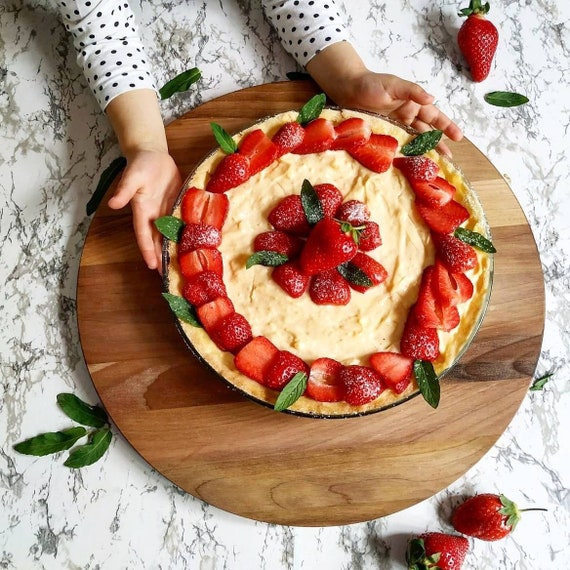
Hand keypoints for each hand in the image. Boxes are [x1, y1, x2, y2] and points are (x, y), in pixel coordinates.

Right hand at [107, 149, 181, 270]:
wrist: (152, 154)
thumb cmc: (140, 164)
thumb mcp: (132, 176)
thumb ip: (124, 190)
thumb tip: (113, 204)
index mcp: (142, 211)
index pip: (144, 235)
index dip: (148, 251)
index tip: (151, 266)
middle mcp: (154, 215)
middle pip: (157, 240)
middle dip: (161, 257)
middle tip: (168, 275)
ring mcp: (166, 211)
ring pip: (169, 234)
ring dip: (173, 249)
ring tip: (179, 265)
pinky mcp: (177, 205)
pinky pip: (181, 222)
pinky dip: (185, 234)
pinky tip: (192, 244)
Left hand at [307, 42, 462, 155]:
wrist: (347, 89)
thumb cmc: (371, 84)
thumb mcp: (394, 85)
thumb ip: (412, 91)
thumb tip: (432, 98)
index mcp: (413, 104)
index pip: (434, 116)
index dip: (446, 126)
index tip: (458, 137)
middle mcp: (407, 116)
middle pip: (427, 132)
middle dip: (438, 145)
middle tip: (448, 159)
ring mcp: (395, 127)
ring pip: (414, 141)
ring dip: (423, 152)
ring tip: (432, 165)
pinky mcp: (383, 134)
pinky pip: (397, 146)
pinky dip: (404, 155)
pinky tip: (409, 164)